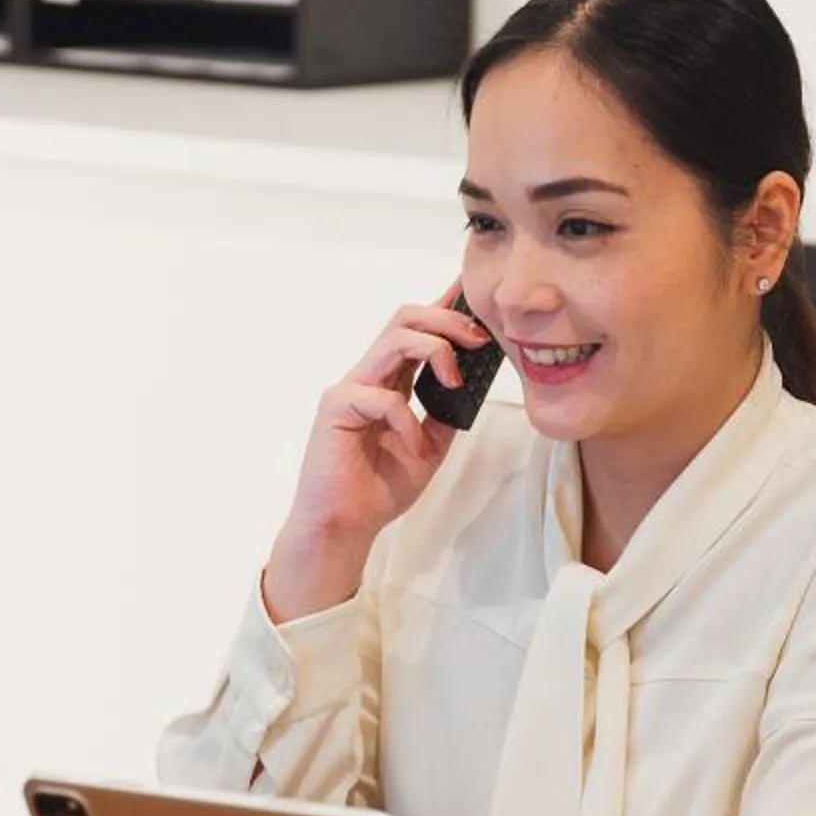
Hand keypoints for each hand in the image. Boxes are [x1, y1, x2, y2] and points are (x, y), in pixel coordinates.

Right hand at [263, 296, 489, 620]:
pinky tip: (411, 447)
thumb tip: (473, 384)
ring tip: (455, 377)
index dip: (444, 305)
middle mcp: (369, 376)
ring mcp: (350, 388)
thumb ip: (445, 414)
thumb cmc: (377, 489)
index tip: (471, 289)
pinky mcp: (337, 407)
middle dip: (447, 318)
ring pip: (395, 339)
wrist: (344, 526)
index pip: (417, 330)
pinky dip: (408, 421)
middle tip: (478, 338)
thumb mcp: (429, 447)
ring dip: (435, 349)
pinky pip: (384, 398)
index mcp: (390, 382)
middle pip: (406, 317)